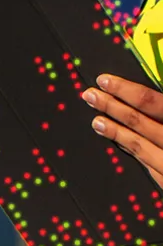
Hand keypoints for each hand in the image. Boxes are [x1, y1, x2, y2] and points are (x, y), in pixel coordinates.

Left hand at [82, 74, 162, 188]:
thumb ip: (162, 106)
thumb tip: (152, 88)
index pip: (152, 101)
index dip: (126, 89)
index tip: (105, 80)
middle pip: (141, 121)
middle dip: (113, 106)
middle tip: (90, 95)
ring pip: (142, 145)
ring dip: (116, 131)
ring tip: (96, 120)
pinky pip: (151, 165)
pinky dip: (134, 151)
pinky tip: (121, 143)